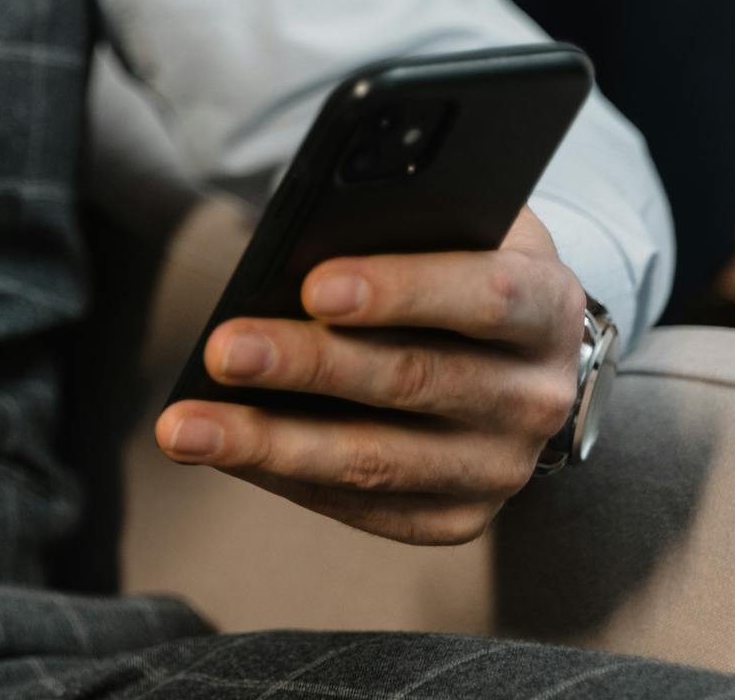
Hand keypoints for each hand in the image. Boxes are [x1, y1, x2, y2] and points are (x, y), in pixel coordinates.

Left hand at [154, 209, 585, 543]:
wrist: (512, 343)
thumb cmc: (456, 258)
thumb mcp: (452, 219)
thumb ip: (401, 218)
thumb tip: (305, 237)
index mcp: (548, 306)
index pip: (484, 295)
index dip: (400, 291)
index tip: (313, 284)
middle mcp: (536, 397)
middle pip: (412, 382)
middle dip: (307, 366)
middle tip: (221, 350)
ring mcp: (500, 467)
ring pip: (376, 461)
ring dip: (270, 443)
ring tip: (186, 426)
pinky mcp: (459, 516)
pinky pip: (363, 506)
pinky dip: (284, 478)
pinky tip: (222, 451)